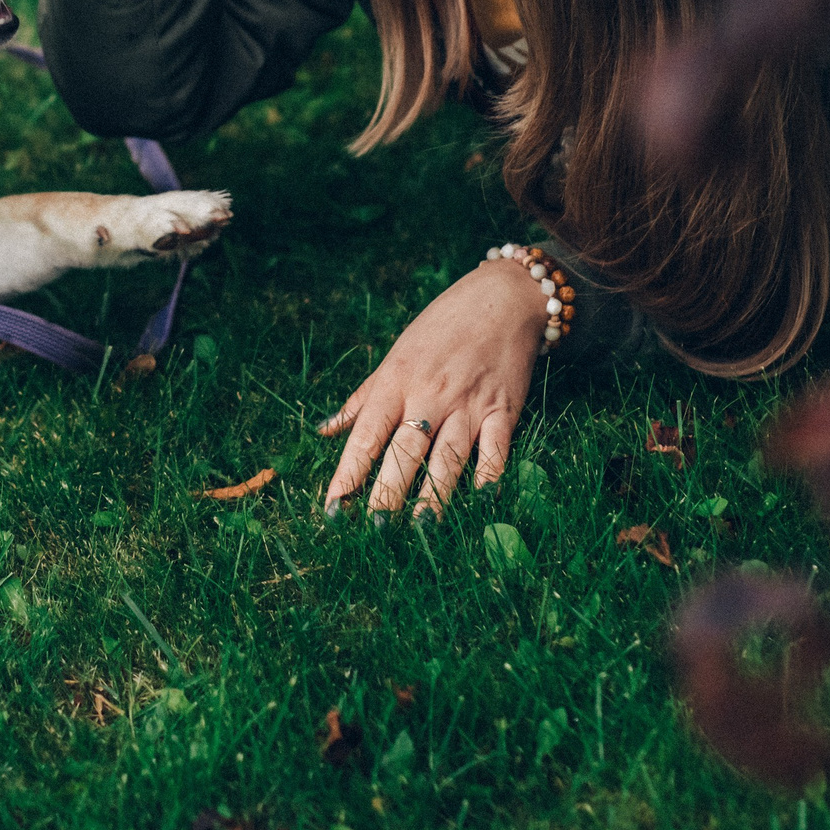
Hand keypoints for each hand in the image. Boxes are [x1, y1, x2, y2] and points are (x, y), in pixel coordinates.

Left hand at [316, 258, 545, 514]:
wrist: (502, 299)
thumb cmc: (441, 327)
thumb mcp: (396, 355)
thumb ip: (363, 397)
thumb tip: (325, 430)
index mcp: (396, 381)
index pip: (366, 434)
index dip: (349, 473)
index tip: (334, 507)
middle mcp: (430, 394)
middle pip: (405, 451)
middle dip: (388, 491)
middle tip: (372, 530)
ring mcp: (468, 404)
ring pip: (448, 457)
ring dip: (435, 494)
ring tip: (420, 529)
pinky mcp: (504, 409)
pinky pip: (496, 449)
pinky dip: (489, 475)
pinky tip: (481, 501)